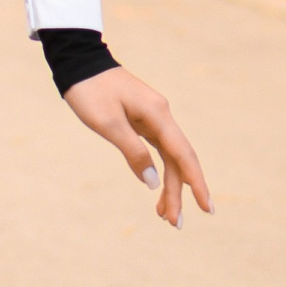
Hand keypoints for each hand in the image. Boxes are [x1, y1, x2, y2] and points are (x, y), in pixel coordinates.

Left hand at [61, 66, 212, 227]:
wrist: (79, 61)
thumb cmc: (90, 90)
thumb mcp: (107, 123)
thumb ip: (133, 152)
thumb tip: (153, 182)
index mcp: (157, 114)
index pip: (183, 155)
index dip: (196, 183)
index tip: (207, 208)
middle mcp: (161, 116)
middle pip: (177, 161)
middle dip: (177, 193)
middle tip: (174, 224)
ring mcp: (153, 117)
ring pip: (168, 157)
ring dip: (168, 185)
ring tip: (163, 215)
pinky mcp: (142, 119)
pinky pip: (158, 150)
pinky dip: (158, 170)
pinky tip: (156, 187)